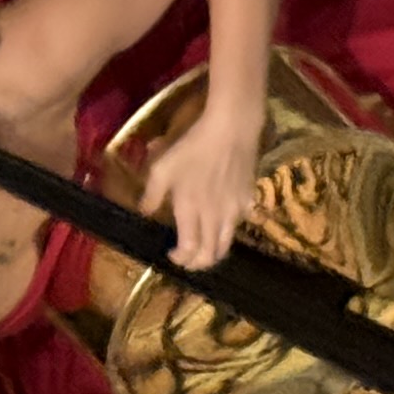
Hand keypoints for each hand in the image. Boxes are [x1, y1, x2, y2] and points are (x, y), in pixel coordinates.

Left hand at [139, 107, 265, 269]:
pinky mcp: (248, 200)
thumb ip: (151, 195)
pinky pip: (239, 225)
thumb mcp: (162, 168)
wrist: (231, 129)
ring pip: (227, 244)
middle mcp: (214, 216)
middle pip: (210, 254)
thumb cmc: (192, 147)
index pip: (189, 249)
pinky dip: (228, 232)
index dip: (180, 259)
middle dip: (197, 263)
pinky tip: (221, 226)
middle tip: (187, 260)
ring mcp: (235, 210)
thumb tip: (145, 214)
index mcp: (191, 210)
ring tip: (203, 250)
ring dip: (214, 253)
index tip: (171, 254)